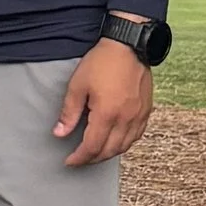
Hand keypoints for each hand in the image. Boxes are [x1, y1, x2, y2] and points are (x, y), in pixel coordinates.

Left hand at [52, 38, 152, 166]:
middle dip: (92, 159)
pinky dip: (124, 143)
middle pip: (109, 151)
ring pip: (124, 146)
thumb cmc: (102, 61)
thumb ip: (69, 113)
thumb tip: (59, 133)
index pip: (92, 147)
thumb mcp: (78, 85)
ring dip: (108, 153)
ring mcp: (138, 115)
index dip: (79, 158)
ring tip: (96, 152)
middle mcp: (125, 119)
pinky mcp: (146, 110)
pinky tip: (116, 140)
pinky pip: (136, 135)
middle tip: (80, 158)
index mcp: (107, 114)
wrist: (129, 44)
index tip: (69, 161)